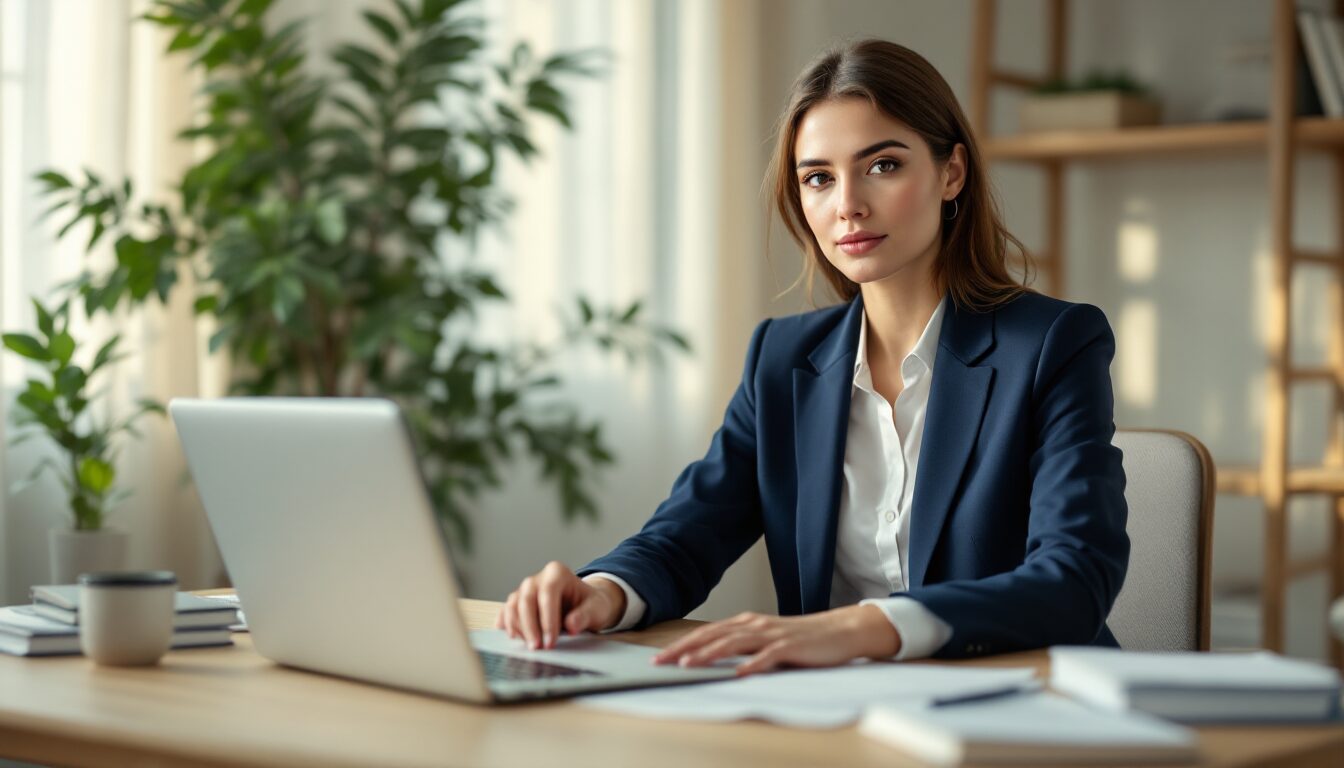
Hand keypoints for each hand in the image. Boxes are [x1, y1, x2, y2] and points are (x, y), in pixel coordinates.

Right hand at [494, 562, 626, 649]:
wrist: (585, 605)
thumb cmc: (591, 605)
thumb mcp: (597, 609)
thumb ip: (585, 616)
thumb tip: (571, 625)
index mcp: (557, 573)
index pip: (547, 593)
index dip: (547, 619)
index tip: (550, 641)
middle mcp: (537, 579)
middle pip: (525, 599)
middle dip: (530, 626)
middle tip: (538, 648)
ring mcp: (524, 591)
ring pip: (512, 606)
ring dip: (518, 629)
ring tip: (531, 646)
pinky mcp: (517, 603)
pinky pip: (506, 613)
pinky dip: (508, 626)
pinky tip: (515, 638)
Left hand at [651, 605, 900, 675]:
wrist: (840, 630)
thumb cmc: (802, 639)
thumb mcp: (766, 640)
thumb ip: (743, 647)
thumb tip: (714, 659)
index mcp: (747, 623)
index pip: (707, 633)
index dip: (682, 644)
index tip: (660, 657)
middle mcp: (755, 625)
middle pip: (713, 635)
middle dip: (685, 648)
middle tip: (661, 661)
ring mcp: (773, 635)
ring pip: (734, 643)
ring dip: (710, 654)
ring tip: (690, 665)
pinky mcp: (791, 647)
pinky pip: (768, 656)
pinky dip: (752, 664)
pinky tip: (739, 674)